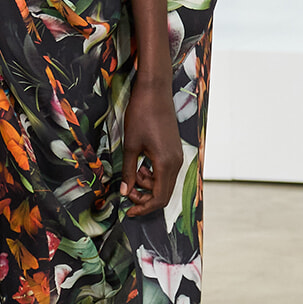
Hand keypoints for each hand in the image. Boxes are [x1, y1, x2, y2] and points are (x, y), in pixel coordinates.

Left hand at [121, 78, 181, 218]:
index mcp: (166, 164)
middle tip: (127, 191)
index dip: (143, 208)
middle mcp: (176, 163)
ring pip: (165, 183)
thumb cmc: (141, 115)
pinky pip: (166, 172)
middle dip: (145, 198)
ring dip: (148, 184)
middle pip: (164, 194)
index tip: (128, 211)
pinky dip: (153, 175)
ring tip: (134, 170)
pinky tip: (142, 164)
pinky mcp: (175, 150)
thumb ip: (129, 172)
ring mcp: (178, 156)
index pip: (159, 198)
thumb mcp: (130, 146)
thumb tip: (124, 193)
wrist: (154, 92)